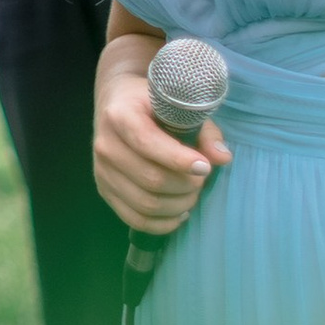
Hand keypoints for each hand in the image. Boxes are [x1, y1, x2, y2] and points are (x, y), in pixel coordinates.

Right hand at [94, 45, 229, 235]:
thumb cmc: (153, 103)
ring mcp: (101, 170)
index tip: (204, 166)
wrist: (117, 101)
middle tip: (201, 179)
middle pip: (151, 179)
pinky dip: (162, 223)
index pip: (148, 144)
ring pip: (144, 203)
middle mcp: (105, 144)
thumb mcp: (180, 106)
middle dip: (186, 185)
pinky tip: (179, 212)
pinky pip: (134, 219)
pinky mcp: (104, 189)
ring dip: (178, 205)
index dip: (180, 160)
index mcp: (120, 115)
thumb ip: (204, 130)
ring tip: (192, 194)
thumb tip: (222, 158)